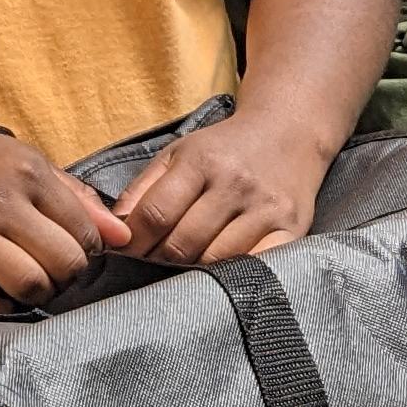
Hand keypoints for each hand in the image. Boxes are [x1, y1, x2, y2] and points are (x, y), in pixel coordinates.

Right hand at [0, 126, 134, 312]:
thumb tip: (122, 235)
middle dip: (66, 278)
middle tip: (52, 275)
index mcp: (28, 172)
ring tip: (24, 284)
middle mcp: (0, 201)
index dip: (87, 252)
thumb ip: (73, 196)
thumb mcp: (20, 161)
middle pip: (64, 264)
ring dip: (34, 295)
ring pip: (29, 286)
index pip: (85, 230)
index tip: (70, 253)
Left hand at [107, 111, 335, 265]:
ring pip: (214, 261)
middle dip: (159, 258)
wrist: (287, 132)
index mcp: (201, 161)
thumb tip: (114, 229)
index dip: (134, 240)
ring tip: (186, 261)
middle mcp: (235, 183)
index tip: (127, 249)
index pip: (155, 214)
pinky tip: (222, 267)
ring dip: (193, 269)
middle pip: (182, 244)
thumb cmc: (224, 149)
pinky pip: (254, 267)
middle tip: (155, 259)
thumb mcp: (178, 154)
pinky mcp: (292, 229)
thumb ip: (143, 189)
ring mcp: (266, 208)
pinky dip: (233, 274)